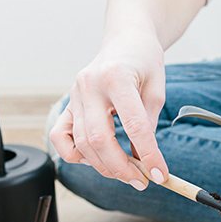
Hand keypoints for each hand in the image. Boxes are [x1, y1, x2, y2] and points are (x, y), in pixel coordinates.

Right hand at [48, 29, 168, 189]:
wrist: (126, 40)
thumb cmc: (144, 61)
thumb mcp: (156, 88)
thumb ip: (148, 123)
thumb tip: (143, 160)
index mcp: (116, 77)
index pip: (133, 126)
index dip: (148, 155)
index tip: (160, 174)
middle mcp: (89, 86)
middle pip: (98, 140)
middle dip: (121, 168)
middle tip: (142, 181)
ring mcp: (74, 95)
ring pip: (80, 143)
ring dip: (104, 167)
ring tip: (128, 174)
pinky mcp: (67, 104)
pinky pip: (60, 137)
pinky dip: (76, 155)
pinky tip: (96, 159)